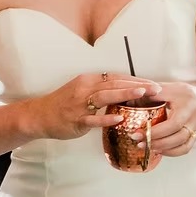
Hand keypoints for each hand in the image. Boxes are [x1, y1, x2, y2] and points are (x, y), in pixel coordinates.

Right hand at [29, 73, 160, 141]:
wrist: (39, 115)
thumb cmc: (64, 104)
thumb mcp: (83, 91)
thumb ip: (103, 91)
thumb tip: (126, 93)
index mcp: (89, 80)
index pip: (117, 77)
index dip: (136, 80)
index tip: (153, 84)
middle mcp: (85, 88)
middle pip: (114, 84)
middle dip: (137, 86)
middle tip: (156, 88)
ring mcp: (80, 103)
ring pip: (105, 96)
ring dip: (124, 94)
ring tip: (141, 94)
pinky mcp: (75, 119)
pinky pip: (92, 118)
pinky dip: (105, 118)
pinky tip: (119, 118)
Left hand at [130, 81, 195, 156]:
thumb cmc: (183, 94)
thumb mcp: (169, 88)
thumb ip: (152, 93)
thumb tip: (130, 97)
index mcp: (187, 107)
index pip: (173, 124)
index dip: (155, 131)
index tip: (138, 132)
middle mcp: (194, 121)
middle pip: (177, 137)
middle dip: (156, 141)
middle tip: (138, 141)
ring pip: (181, 146)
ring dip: (162, 148)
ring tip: (145, 146)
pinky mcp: (194, 138)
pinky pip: (184, 149)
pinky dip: (171, 152)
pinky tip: (157, 150)